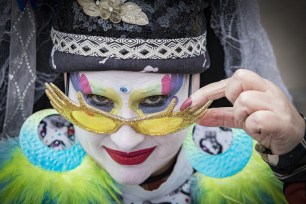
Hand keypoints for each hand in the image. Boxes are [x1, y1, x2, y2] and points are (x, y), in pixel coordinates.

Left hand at [181, 69, 304, 154]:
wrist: (293, 138)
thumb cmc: (266, 123)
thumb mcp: (240, 117)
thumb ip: (220, 115)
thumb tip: (198, 117)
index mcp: (256, 85)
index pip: (228, 80)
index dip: (206, 91)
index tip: (189, 104)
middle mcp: (266, 89)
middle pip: (240, 78)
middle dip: (232, 97)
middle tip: (240, 113)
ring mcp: (276, 103)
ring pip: (245, 100)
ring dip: (242, 116)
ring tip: (251, 124)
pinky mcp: (282, 120)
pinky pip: (257, 119)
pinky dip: (252, 127)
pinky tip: (258, 131)